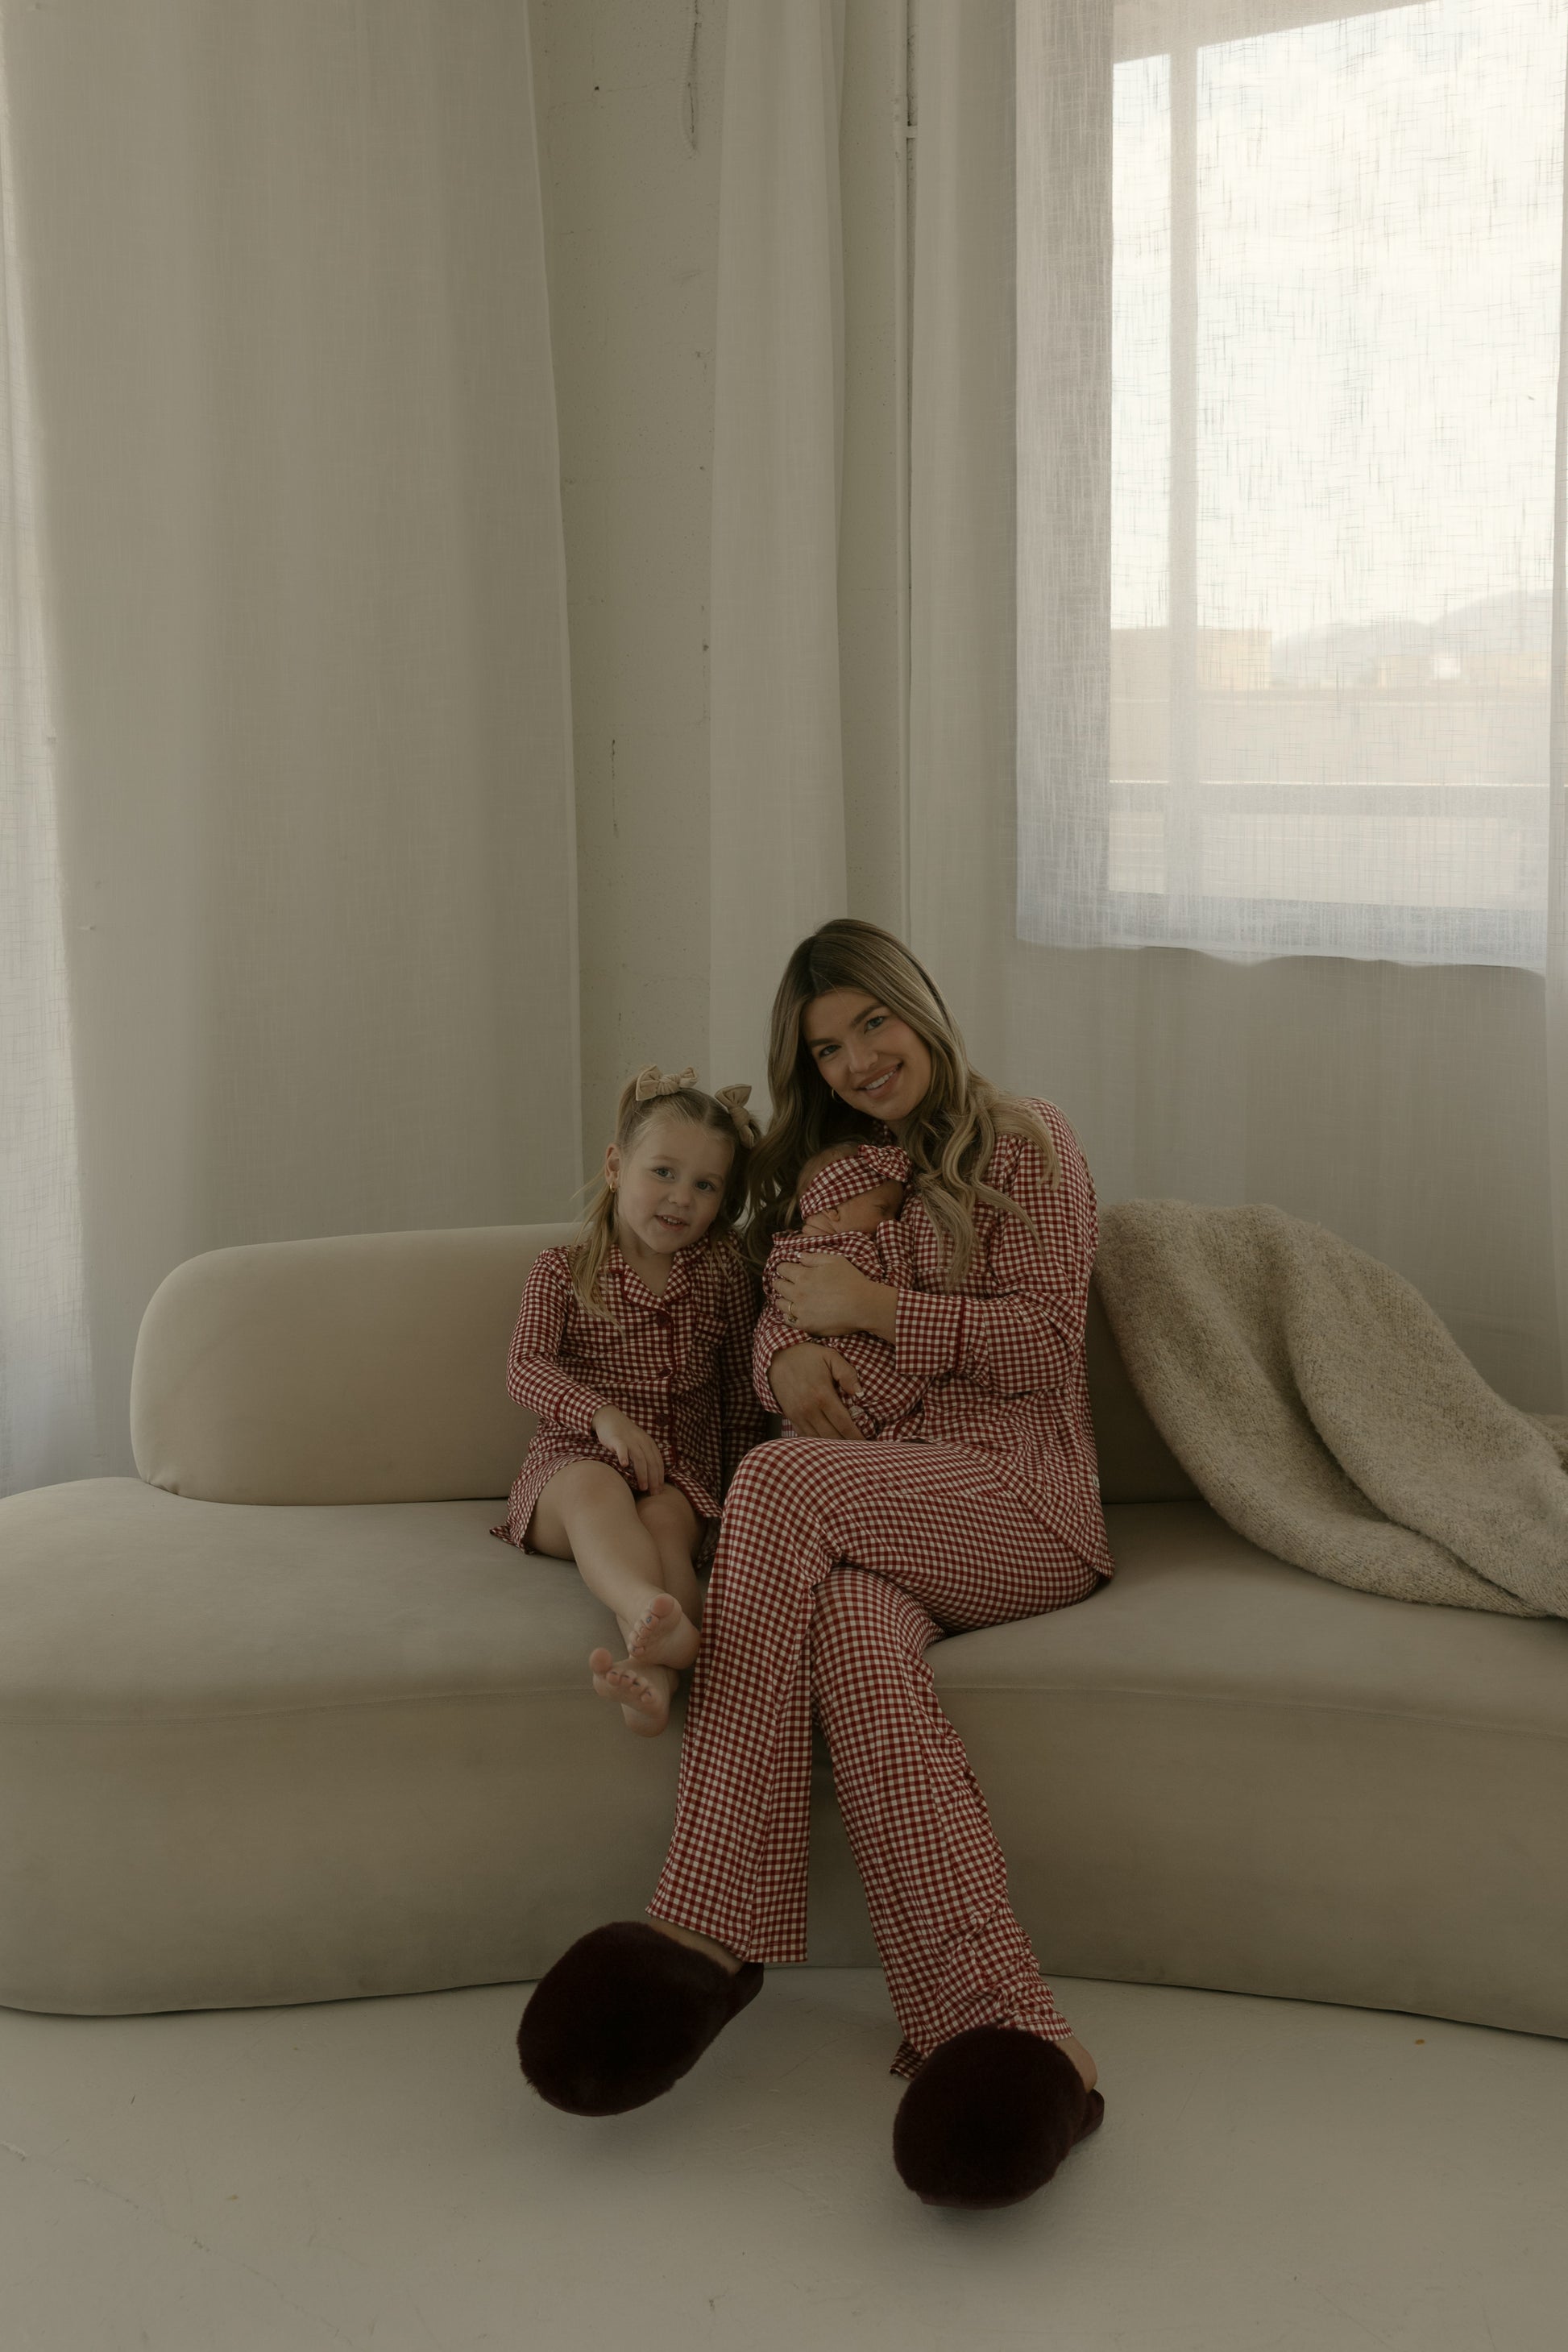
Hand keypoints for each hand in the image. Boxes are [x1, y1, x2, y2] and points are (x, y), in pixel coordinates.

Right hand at [592, 1406, 664, 1492]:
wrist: (609, 1417)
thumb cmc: (624, 1434)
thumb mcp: (638, 1442)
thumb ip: (645, 1455)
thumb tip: (651, 1476)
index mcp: (649, 1443)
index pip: (658, 1461)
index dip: (660, 1476)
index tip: (659, 1489)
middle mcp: (642, 1441)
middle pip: (651, 1462)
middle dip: (654, 1479)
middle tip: (653, 1493)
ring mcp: (630, 1440)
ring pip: (639, 1458)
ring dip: (642, 1473)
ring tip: (643, 1487)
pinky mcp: (617, 1439)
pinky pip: (622, 1448)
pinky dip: (624, 1456)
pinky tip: (624, 1465)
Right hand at [768, 1343, 866, 1440]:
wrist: (776, 1357)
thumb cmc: (806, 1356)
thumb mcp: (830, 1356)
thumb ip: (847, 1373)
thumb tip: (859, 1393)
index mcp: (822, 1395)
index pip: (844, 1424)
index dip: (857, 1436)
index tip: (867, 1443)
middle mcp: (809, 1409)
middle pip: (832, 1436)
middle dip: (847, 1445)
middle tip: (860, 1449)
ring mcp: (798, 1415)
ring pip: (818, 1439)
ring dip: (833, 1446)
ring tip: (846, 1449)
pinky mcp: (790, 1417)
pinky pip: (805, 1436)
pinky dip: (818, 1442)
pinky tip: (828, 1443)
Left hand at [773, 1257, 894, 1339]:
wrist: (862, 1306)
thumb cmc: (851, 1281)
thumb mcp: (834, 1261)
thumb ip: (814, 1258)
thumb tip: (799, 1257)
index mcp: (803, 1276)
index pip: (783, 1269)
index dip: (782, 1267)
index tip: (782, 1268)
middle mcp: (798, 1293)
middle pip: (779, 1286)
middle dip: (779, 1282)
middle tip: (780, 1281)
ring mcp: (801, 1311)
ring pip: (781, 1304)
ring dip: (781, 1298)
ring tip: (784, 1298)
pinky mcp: (806, 1325)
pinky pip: (788, 1320)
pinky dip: (787, 1316)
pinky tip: (790, 1313)